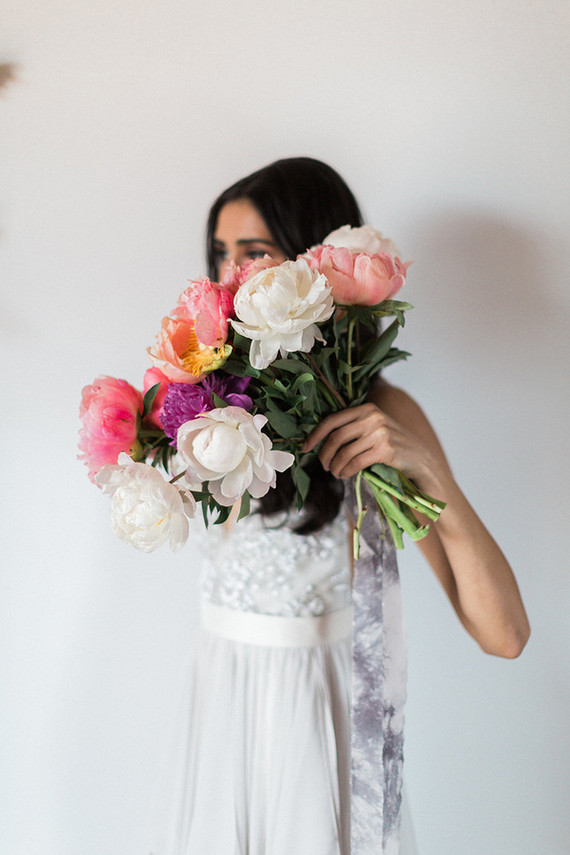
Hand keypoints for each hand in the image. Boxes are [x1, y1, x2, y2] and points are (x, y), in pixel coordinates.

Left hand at [302, 402, 433, 482]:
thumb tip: (321, 440)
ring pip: (344, 452)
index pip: (332, 420)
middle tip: (324, 466)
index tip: (305, 448)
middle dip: (325, 454)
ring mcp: (380, 433)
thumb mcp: (374, 427)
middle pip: (336, 437)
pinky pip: (356, 463)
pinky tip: (345, 475)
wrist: (420, 458)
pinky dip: (346, 471)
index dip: (315, 435)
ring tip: (335, 473)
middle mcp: (372, 417)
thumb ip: (353, 428)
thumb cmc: (392, 445)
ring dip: (335, 466)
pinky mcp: (385, 450)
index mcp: (366, 408)